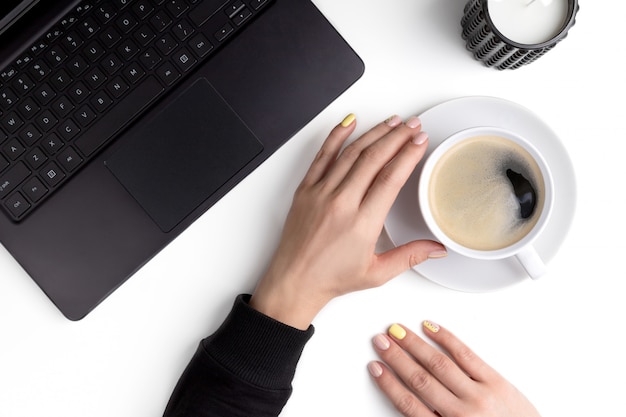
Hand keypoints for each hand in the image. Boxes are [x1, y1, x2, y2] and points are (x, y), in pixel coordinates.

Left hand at [250, 114, 446, 329]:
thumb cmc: (331, 278)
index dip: (408, 155)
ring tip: (392, 122)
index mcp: (362, 223)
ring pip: (351, 153)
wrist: (294, 281)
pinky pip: (322, 156)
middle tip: (413, 125)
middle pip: (374, 159)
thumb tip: (437, 248)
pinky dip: (336, 136)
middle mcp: (341, 203)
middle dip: (397, 137)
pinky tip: (350, 122)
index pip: (391, 178)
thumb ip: (410, 257)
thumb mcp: (377, 273)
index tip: (420, 141)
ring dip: (374, 133)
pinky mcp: (305, 190)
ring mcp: (321, 193)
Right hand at [369, 322, 540, 416]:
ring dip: (414, 344)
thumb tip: (408, 400)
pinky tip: (431, 328)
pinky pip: (466, 354)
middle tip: (381, 341)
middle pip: (420, 379)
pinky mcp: (497, 382)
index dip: (388, 383)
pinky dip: (446, 338)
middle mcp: (462, 414)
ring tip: (398, 331)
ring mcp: (480, 396)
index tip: (376, 368)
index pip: (408, 404)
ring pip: (439, 364)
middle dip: (396, 358)